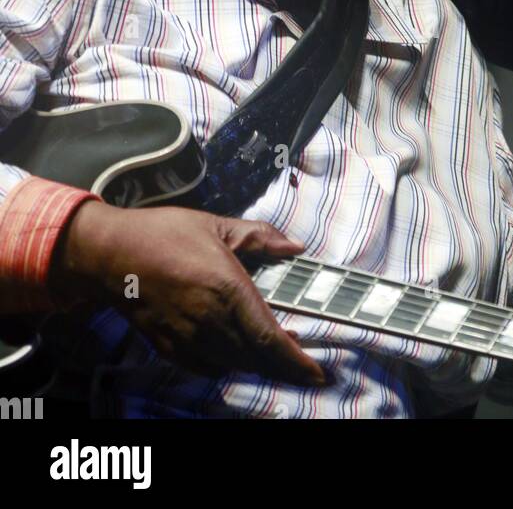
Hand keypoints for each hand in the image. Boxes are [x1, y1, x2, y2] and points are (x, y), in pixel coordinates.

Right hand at [49, 201, 325, 384]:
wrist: (110, 255)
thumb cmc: (162, 234)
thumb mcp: (215, 225)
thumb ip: (259, 237)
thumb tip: (294, 247)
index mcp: (226, 288)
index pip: (268, 337)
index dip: (295, 361)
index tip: (316, 373)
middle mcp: (209, 321)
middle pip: (256, 358)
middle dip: (283, 366)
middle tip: (304, 367)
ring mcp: (188, 339)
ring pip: (234, 364)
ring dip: (257, 364)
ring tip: (276, 354)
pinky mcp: (170, 347)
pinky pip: (208, 367)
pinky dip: (228, 364)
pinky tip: (235, 350)